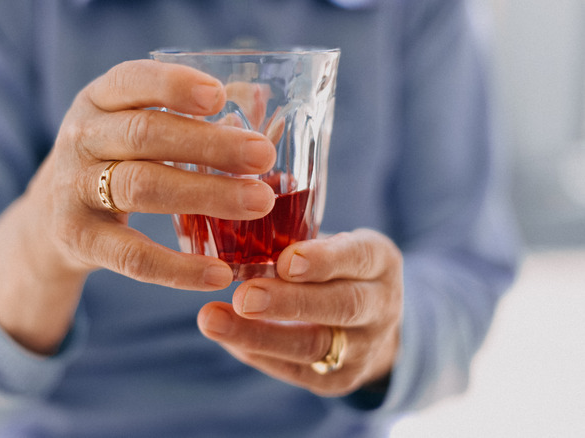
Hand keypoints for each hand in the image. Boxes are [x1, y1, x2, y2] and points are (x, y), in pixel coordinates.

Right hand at [0, 60, 276, 352]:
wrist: (49, 219)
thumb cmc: (114, 162)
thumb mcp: (135, 128)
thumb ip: (188, 115)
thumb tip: (256, 100)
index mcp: (98, 100)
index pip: (132, 81)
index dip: (173, 86)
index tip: (219, 97)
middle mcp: (80, 137)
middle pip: (146, 135)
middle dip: (210, 145)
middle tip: (263, 155)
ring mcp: (73, 188)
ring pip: (142, 188)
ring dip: (206, 194)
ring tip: (259, 202)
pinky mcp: (78, 238)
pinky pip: (132, 256)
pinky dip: (178, 268)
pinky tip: (220, 273)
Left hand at [197, 229, 402, 395]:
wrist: (369, 324)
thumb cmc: (333, 267)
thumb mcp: (332, 242)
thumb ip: (298, 235)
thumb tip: (237, 210)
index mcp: (380, 261)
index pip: (358, 258)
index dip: (323, 261)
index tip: (285, 261)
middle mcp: (381, 307)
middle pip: (340, 306)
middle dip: (288, 302)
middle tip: (243, 295)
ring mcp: (363, 349)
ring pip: (311, 345)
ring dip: (257, 334)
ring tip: (212, 320)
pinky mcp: (337, 380)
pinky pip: (293, 369)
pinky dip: (254, 350)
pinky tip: (224, 335)